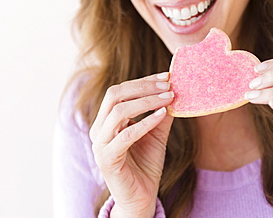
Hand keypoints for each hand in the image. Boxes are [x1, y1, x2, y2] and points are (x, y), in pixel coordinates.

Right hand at [90, 73, 173, 217]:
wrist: (141, 197)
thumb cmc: (146, 165)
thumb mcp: (156, 134)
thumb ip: (160, 114)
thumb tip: (172, 91)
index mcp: (107, 121)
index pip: (120, 91)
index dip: (143, 81)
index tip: (166, 76)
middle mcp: (99, 129)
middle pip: (114, 95)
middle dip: (143, 86)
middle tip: (167, 85)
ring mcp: (101, 144)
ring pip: (118, 111)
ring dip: (146, 101)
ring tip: (169, 97)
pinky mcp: (107, 159)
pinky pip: (126, 135)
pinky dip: (145, 122)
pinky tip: (162, 114)